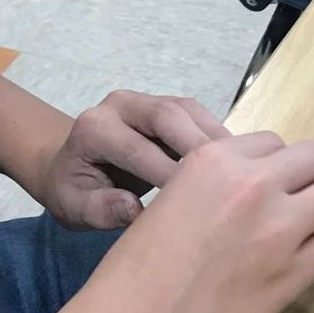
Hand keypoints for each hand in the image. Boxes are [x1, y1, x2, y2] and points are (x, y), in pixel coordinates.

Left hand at [36, 90, 229, 229]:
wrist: (72, 166)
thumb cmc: (75, 190)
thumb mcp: (74, 208)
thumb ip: (100, 209)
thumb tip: (135, 210)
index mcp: (95, 127)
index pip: (137, 148)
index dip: (166, 175)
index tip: (193, 206)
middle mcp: (121, 105)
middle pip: (168, 115)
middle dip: (200, 148)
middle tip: (229, 182)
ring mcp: (148, 101)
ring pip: (190, 112)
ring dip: (217, 141)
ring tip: (241, 173)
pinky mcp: (170, 107)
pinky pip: (200, 117)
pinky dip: (220, 140)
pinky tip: (236, 166)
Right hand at [70, 131, 313, 312]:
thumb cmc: (137, 270)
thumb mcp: (172, 198)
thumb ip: (217, 182)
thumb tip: (254, 186)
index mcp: (214, 159)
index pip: (272, 142)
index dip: (269, 167)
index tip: (260, 191)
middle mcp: (254, 184)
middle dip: (307, 178)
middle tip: (291, 206)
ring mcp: (280, 228)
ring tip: (306, 228)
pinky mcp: (296, 272)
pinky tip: (305, 258)